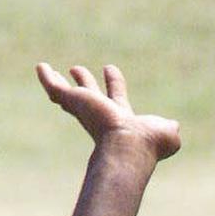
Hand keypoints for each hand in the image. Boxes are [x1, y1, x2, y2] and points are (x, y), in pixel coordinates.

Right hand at [36, 63, 180, 162]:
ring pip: (68, 95)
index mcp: (122, 119)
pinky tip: (41, 67)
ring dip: (60, 83)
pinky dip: (47, 79)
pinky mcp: (74, 102)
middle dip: (86, 82)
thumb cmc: (148, 144)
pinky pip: (55, 89)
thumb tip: (174, 126)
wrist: (128, 148)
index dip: (114, 84)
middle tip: (77, 69)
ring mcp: (86, 109)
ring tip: (47, 69)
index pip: (116, 99)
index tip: (109, 69)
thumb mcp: (166, 134)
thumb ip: (170, 129)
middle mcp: (102, 115)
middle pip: (91, 95)